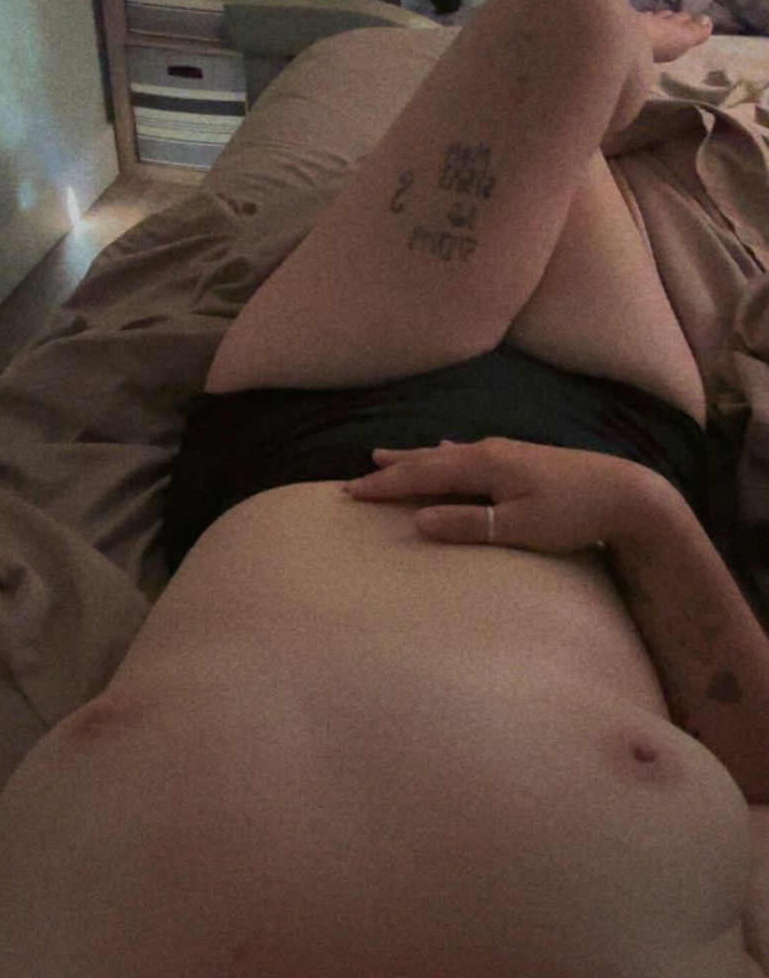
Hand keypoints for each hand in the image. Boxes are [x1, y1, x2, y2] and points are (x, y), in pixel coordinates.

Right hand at [343, 436, 664, 553]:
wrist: (628, 494)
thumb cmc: (573, 515)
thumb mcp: (518, 527)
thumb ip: (467, 524)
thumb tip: (416, 521)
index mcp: (484, 465)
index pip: (421, 474)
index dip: (385, 485)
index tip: (350, 493)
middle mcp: (489, 452)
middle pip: (428, 461)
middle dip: (391, 471)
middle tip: (354, 479)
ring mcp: (505, 453)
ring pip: (445, 455)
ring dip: (413, 459)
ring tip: (383, 456)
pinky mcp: (520, 461)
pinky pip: (467, 456)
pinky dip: (444, 456)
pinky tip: (445, 450)